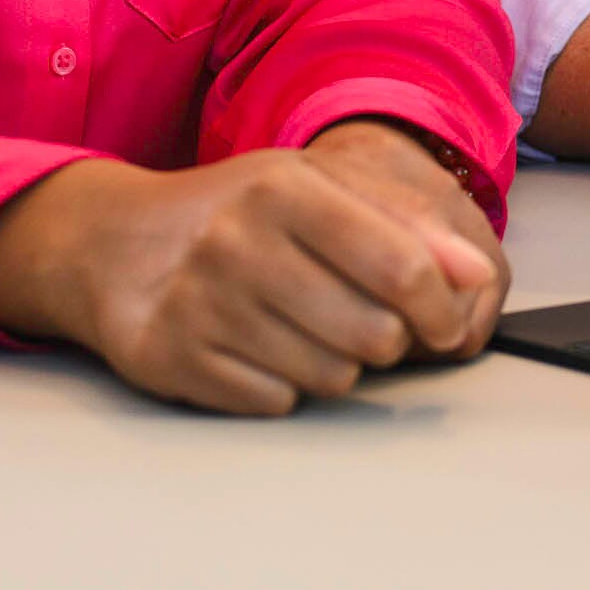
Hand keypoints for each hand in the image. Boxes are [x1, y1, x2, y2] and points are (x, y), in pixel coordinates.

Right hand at [0, 147, 500, 415]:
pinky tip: (262, 348)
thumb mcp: (315, 190)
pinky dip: (283, 385)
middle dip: (388, 339)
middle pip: (372, 333)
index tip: (447, 324)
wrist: (114, 243)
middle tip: (367, 322)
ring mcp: (201, 305)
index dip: (440, 307)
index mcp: (284, 188)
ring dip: (337, 365)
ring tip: (307, 328)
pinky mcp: (171, 360)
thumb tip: (475, 275)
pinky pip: (275, 402)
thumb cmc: (234, 213)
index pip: (399, 265)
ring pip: (329, 377)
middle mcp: (239, 243)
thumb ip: (402, 227)